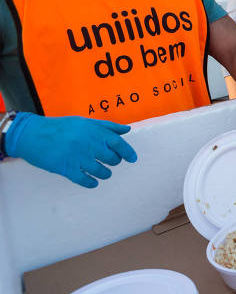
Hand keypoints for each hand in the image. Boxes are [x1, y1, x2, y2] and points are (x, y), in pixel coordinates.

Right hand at [4, 112, 136, 187]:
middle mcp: (87, 144)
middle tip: (111, 162)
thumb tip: (127, 130)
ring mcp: (77, 157)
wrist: (31, 134)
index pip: (118, 142)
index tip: (133, 159)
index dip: (128, 152)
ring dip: (105, 174)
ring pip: (100, 171)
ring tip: (104, 173)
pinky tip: (93, 183)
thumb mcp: (84, 122)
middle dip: (114, 162)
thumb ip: (107, 126)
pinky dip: (91, 183)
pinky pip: (84, 180)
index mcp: (93, 131)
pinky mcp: (65, 168)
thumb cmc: (60, 127)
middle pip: (111, 158)